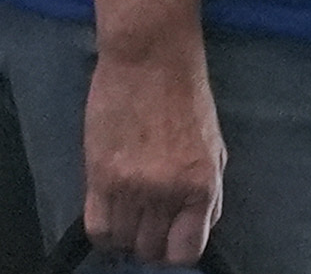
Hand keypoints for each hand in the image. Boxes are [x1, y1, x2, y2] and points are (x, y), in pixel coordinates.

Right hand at [81, 35, 223, 267]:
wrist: (149, 57)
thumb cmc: (186, 97)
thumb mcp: (214, 149)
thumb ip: (207, 195)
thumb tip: (196, 228)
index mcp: (201, 187)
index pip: (185, 252)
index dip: (174, 251)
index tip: (167, 240)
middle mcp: (167, 193)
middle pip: (151, 249)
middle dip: (149, 242)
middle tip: (145, 224)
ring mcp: (131, 186)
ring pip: (123, 241)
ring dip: (125, 235)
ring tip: (126, 214)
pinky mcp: (100, 174)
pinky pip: (97, 226)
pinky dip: (103, 231)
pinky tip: (108, 214)